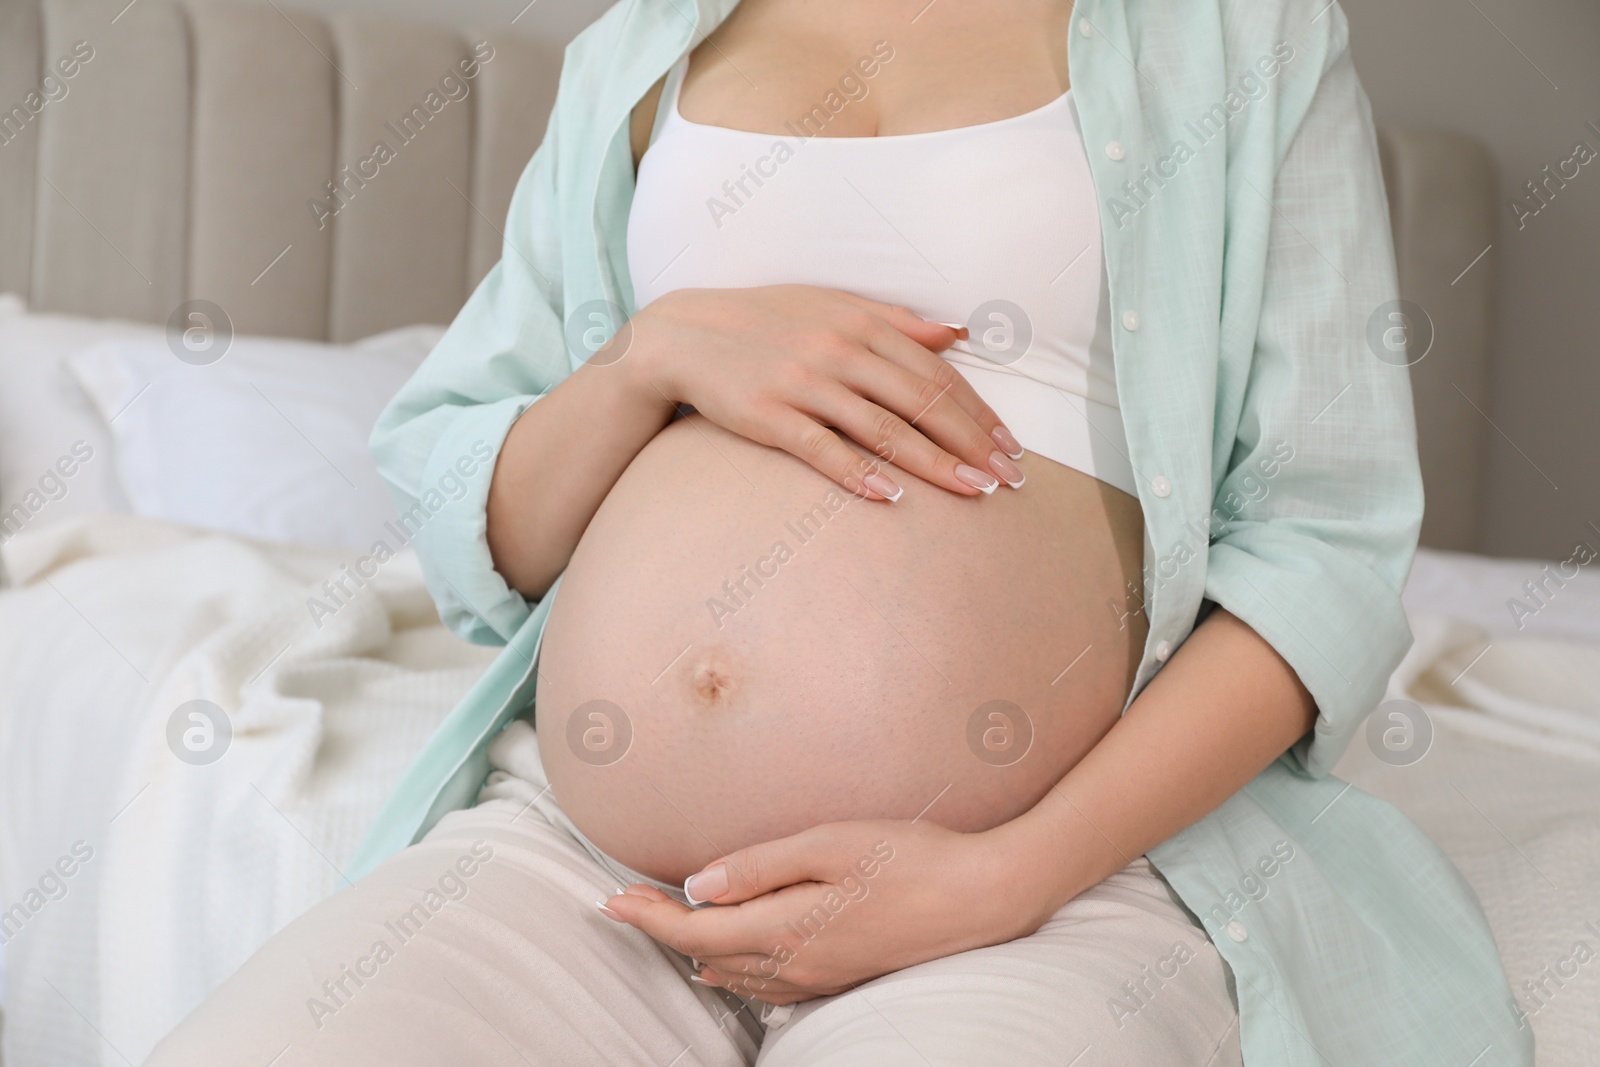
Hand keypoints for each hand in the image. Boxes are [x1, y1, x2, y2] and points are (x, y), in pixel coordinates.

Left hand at [597, 820, 1046, 1003]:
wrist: (983, 897)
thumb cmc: (912, 858)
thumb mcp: (831, 843)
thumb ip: (761, 865)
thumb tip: (699, 885)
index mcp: (789, 928)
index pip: (698, 932)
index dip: (650, 919)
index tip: (611, 902)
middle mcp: (799, 963)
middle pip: (710, 955)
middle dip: (662, 931)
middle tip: (623, 904)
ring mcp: (822, 975)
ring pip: (738, 975)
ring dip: (694, 951)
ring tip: (661, 928)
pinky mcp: (844, 974)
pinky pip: (770, 985)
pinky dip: (734, 972)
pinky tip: (726, 967)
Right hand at [627, 285, 1025, 500]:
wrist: (684, 335)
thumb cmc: (766, 321)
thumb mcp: (833, 305)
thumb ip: (897, 321)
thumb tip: (959, 334)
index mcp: (862, 324)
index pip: (935, 373)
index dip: (978, 412)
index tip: (1009, 446)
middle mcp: (839, 350)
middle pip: (921, 401)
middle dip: (971, 442)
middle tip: (1008, 479)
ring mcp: (804, 383)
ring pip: (883, 429)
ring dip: (933, 464)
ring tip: (972, 491)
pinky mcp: (769, 415)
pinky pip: (823, 449)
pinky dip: (858, 473)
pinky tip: (891, 497)